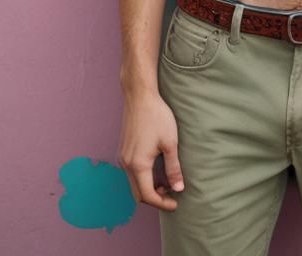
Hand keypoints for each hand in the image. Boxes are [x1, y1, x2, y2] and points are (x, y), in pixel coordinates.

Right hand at [117, 92, 183, 210]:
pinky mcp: (123, 150)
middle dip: (154, 198)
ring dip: (148, 187)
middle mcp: (126, 164)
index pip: (147, 195)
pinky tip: (157, 170)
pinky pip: (131, 172)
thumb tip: (178, 188)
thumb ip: (173, 168)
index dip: (162, 203)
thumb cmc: (157, 117)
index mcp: (138, 165)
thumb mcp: (170, 143)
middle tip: (171, 196)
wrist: (140, 96)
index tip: (175, 204)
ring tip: (167, 182)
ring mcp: (122, 157)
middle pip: (138, 193)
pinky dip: (143, 177)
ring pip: (134, 183)